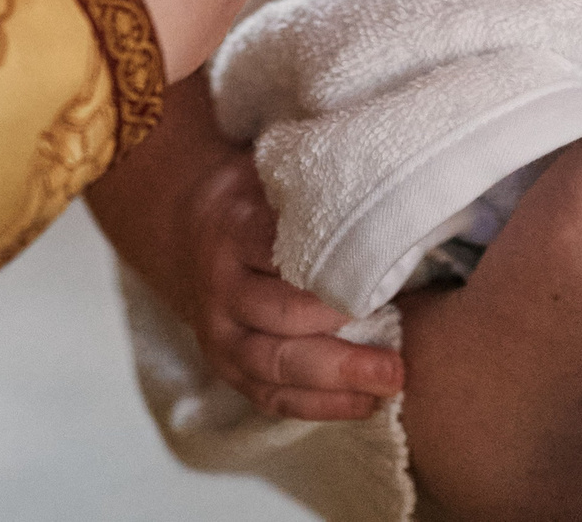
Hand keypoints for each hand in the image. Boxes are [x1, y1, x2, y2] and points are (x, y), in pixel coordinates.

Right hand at [85, 79, 401, 418]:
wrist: (186, 229)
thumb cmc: (257, 200)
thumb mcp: (277, 177)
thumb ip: (321, 187)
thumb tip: (394, 189)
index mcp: (238, 229)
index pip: (283, 252)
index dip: (332, 269)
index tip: (381, 276)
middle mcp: (223, 285)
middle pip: (280, 317)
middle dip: (340, 337)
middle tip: (394, 352)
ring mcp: (219, 331)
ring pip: (273, 364)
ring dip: (335, 379)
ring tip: (389, 382)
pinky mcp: (226, 364)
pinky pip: (269, 395)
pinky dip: (317, 406)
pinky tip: (363, 405)